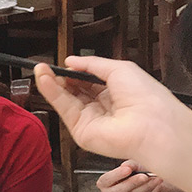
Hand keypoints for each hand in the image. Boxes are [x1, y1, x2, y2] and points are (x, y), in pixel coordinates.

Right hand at [34, 57, 188, 170]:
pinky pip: (64, 110)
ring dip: (52, 84)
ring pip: (66, 100)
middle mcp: (102, 107)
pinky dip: (53, 94)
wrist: (151, 125)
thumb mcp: (118, 69)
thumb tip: (71, 60)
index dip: (75, 72)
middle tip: (47, 67)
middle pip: (75, 91)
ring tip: (41, 70)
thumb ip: (91, 64)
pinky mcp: (81, 131)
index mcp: (115, 92)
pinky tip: (45, 80)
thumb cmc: (145, 96)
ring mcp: (90, 120)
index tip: (63, 64)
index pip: (88, 81)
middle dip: (60, 78)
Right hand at [96, 161, 164, 191]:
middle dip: (133, 183)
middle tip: (145, 176)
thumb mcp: (132, 164)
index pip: (106, 180)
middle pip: (118, 191)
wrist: (146, 182)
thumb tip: (126, 166)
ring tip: (155, 179)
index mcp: (104, 183)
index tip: (127, 169)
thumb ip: (129, 164)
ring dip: (145, 187)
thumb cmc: (135, 172)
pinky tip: (155, 186)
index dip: (116, 175)